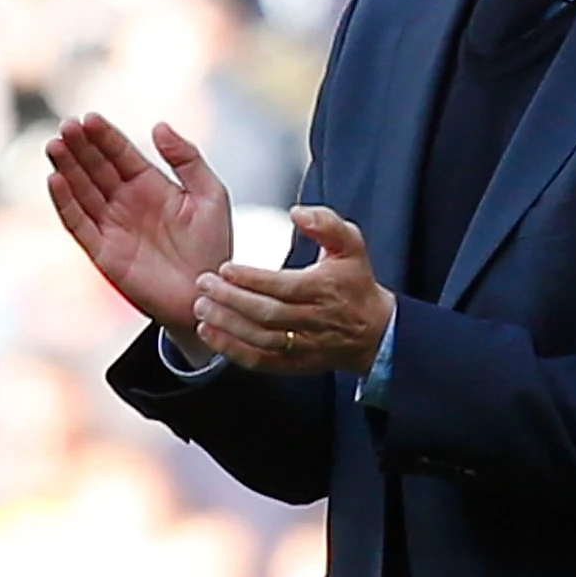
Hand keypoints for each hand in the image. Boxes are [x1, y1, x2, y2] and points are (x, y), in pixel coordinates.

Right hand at [47, 114, 234, 349]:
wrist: (208, 294)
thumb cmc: (214, 247)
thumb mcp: (211, 195)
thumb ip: (187, 159)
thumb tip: (158, 126)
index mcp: (150, 185)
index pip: (120, 153)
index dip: (104, 136)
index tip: (89, 118)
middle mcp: (126, 202)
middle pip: (95, 168)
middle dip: (79, 146)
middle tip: (66, 126)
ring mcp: (112, 226)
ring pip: (82, 191)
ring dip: (67, 168)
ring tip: (55, 145)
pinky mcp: (103, 252)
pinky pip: (78, 224)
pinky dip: (65, 203)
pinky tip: (56, 180)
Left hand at [192, 207, 393, 378]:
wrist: (373, 331)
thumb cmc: (355, 283)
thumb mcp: (351, 244)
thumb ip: (326, 223)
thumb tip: (297, 212)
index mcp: (323, 289)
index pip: (282, 286)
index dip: (251, 279)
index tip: (225, 268)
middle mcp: (312, 321)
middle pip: (266, 314)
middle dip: (231, 300)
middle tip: (204, 285)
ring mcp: (302, 346)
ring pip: (259, 339)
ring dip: (227, 325)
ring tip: (202, 307)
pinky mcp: (293, 363)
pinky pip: (259, 361)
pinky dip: (232, 350)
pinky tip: (210, 334)